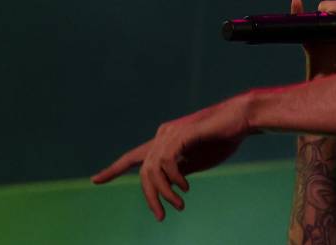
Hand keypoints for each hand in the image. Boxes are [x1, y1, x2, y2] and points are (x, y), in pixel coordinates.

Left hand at [91, 99, 250, 220]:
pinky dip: (173, 178)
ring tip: (178, 204)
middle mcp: (162, 135)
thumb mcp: (196, 161)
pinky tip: (185, 187)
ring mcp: (171, 133)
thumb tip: (165, 185)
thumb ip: (178, 170)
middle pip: (143, 171)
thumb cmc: (222, 139)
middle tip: (161, 215)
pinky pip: (167, 161)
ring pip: (153, 169)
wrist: (240, 120)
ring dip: (164, 192)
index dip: (114, 169)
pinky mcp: (182, 134)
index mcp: (164, 140)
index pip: (134, 156)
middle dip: (150, 196)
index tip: (95, 180)